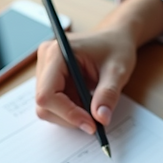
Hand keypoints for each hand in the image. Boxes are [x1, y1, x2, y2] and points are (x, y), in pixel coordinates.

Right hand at [34, 0, 162, 132]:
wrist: (115, 38)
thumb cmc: (115, 47)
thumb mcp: (118, 71)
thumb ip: (108, 94)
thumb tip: (101, 118)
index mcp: (57, 52)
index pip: (48, 93)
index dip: (67, 113)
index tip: (90, 124)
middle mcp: (45, 60)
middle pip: (44, 103)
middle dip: (69, 117)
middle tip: (95, 121)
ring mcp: (45, 70)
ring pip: (47, 108)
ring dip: (70, 115)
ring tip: (93, 106)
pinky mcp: (50, 79)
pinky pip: (54, 105)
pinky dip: (71, 111)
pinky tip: (87, 101)